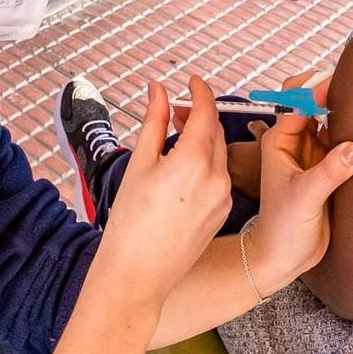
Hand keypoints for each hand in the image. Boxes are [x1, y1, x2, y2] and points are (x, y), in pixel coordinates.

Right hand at [99, 77, 233, 305]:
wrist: (139, 274)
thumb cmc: (130, 220)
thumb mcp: (139, 164)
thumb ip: (153, 121)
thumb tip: (158, 89)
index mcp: (193, 161)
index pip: (206, 113)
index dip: (200, 92)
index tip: (192, 80)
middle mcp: (216, 178)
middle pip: (214, 132)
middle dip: (198, 116)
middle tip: (174, 110)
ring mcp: (222, 197)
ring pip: (218, 155)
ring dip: (202, 140)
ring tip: (175, 139)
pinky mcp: (221, 213)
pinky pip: (218, 177)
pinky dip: (205, 164)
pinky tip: (182, 170)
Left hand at [241, 103, 352, 293]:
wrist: (284, 257)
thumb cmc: (282, 228)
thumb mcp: (305, 199)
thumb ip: (329, 173)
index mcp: (280, 141)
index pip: (296, 102)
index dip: (315, 89)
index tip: (338, 83)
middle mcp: (296, 142)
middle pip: (315, 106)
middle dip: (334, 94)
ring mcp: (314, 155)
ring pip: (332, 123)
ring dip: (348, 115)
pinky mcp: (330, 169)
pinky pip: (345, 144)